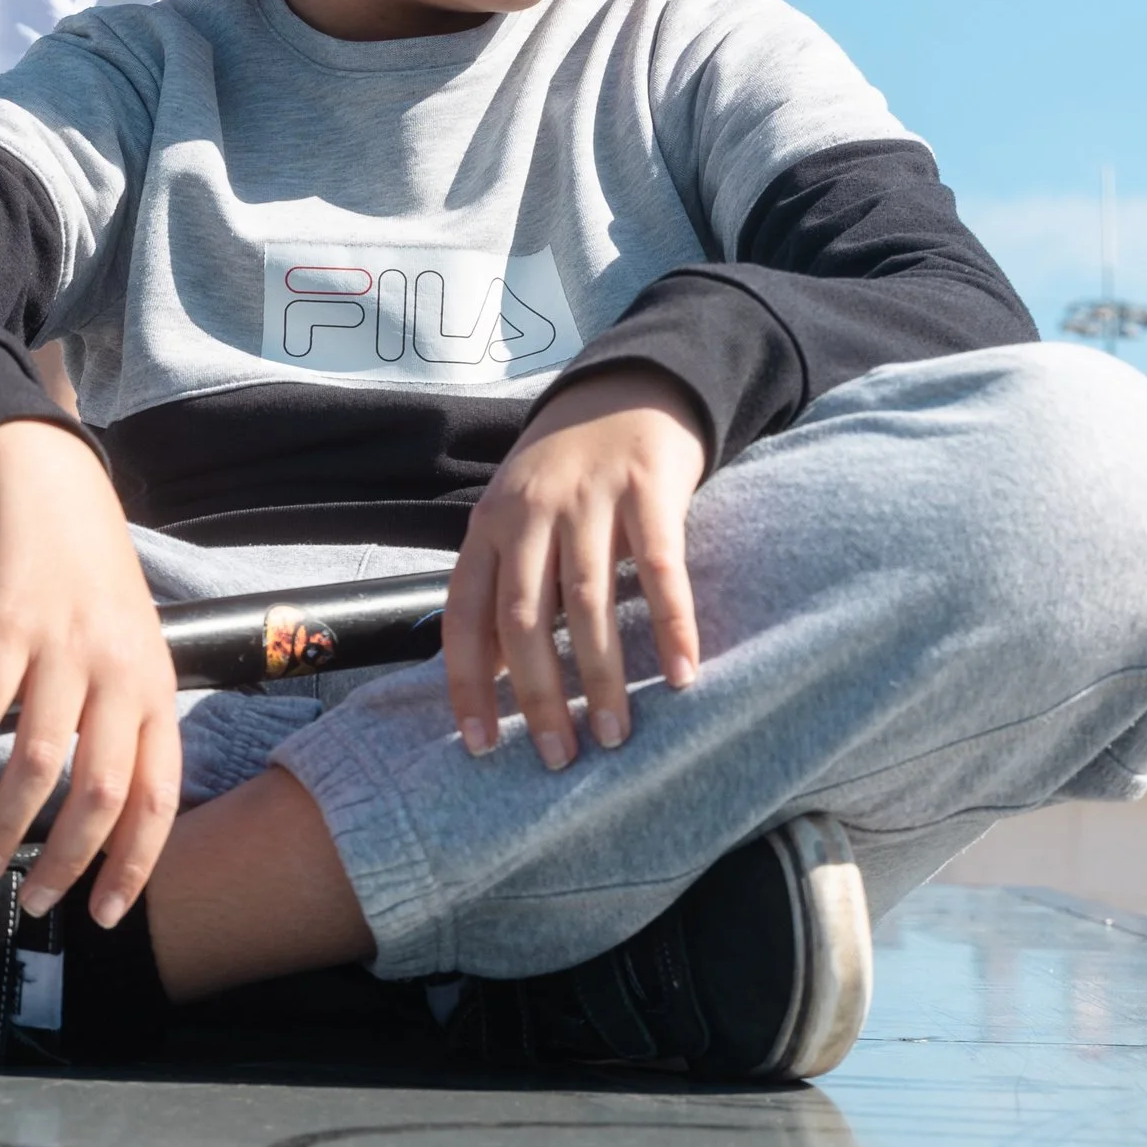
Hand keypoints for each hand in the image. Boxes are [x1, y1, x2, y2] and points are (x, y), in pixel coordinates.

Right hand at [0, 418, 182, 925]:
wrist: (51, 487)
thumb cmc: (93, 578)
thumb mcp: (135, 647)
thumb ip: (130, 719)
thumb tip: (115, 811)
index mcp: (155, 687)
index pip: (158, 796)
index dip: (132, 865)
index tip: (102, 913)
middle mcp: (116, 672)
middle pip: (98, 795)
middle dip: (63, 864)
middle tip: (33, 901)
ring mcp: (60, 648)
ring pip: (36, 765)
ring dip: (2, 828)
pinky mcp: (5, 625)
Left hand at [442, 369, 707, 768]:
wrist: (628, 388)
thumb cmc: (567, 474)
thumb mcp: (518, 519)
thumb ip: (504, 586)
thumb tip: (488, 677)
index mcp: (489, 527)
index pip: (463, 616)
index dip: (467, 684)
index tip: (481, 746)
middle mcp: (530, 513)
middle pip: (523, 619)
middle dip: (539, 697)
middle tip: (559, 758)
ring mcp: (589, 499)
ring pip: (587, 603)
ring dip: (601, 677)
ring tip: (617, 736)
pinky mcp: (648, 489)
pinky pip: (661, 570)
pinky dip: (672, 626)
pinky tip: (684, 675)